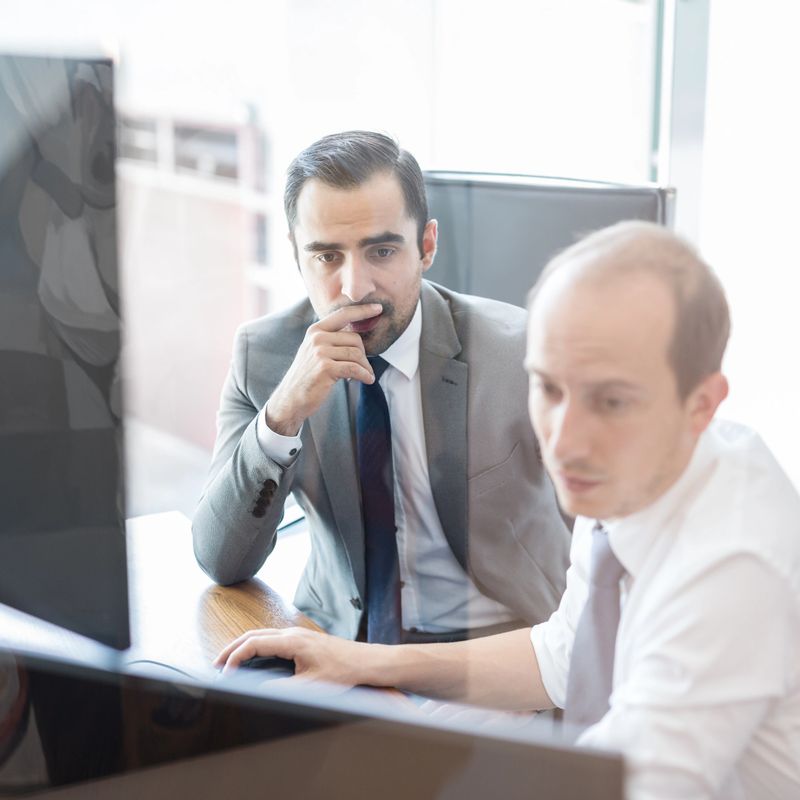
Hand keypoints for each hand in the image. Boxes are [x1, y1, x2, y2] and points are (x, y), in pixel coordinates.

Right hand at [214, 626, 367, 686]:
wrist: (365, 662)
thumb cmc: (343, 672)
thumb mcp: (311, 686)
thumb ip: (284, 688)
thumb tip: (260, 689)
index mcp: (292, 641)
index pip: (254, 644)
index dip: (235, 658)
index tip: (224, 673)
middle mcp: (292, 634)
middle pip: (253, 635)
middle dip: (231, 649)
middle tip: (215, 665)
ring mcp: (297, 635)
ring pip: (261, 635)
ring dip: (243, 646)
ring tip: (228, 662)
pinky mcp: (302, 640)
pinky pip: (271, 639)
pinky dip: (255, 646)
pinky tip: (252, 659)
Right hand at [265, 303, 381, 435]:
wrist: (291, 399)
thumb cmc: (308, 377)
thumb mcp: (315, 352)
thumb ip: (331, 340)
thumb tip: (358, 336)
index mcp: (315, 330)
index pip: (343, 314)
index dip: (362, 310)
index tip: (378, 308)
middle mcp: (317, 338)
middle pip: (355, 338)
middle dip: (364, 355)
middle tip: (364, 368)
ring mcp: (320, 352)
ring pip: (356, 354)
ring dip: (366, 367)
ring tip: (366, 376)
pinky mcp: (325, 367)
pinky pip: (354, 368)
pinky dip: (364, 375)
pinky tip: (367, 380)